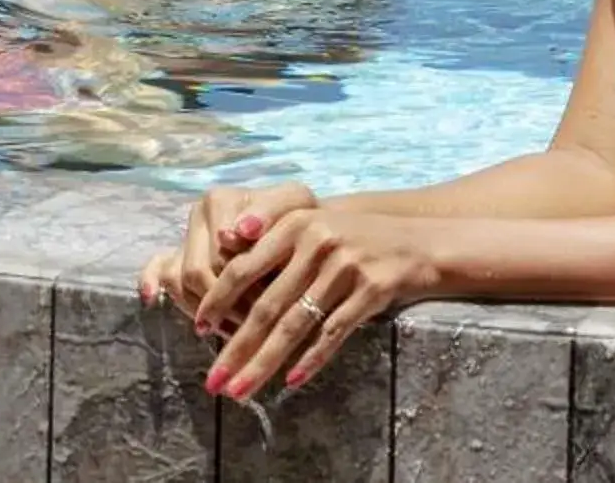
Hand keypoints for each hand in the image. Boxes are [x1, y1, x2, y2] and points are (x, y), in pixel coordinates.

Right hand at [140, 181, 313, 314]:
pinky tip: (151, 299)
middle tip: (256, 329)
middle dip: (228, 305)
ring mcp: (185, 237)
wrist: (299, 225)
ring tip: (236, 332)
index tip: (268, 307)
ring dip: (206, 311)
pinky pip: (156, 268)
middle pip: (199, 272)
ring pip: (181, 281)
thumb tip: (229, 235)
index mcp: (219, 200)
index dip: (244, 286)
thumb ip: (268, 211)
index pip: (220, 255)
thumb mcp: (295, 203)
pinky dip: (150, 282)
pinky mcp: (176, 255)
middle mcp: (196, 216)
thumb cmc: (299, 216)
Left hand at [170, 194, 437, 403]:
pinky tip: (290, 382)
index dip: (218, 300)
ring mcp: (345, 266)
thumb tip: (222, 254)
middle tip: (212, 381)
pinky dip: (311, 360)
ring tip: (240, 390)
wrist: (416, 242)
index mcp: (293, 223)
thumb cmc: (349, 237)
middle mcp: (316, 241)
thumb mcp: (310, 225)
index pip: (244, 267)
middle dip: (235, 347)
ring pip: (295, 325)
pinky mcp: (372, 289)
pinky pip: (333, 332)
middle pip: (266, 305)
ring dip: (263, 363)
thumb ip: (269, 239)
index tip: (198, 329)